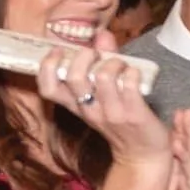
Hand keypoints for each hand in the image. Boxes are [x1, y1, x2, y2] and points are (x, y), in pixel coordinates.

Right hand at [31, 31, 169, 165]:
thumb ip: (103, 62)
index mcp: (77, 106)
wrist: (143, 154)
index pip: (48, 89)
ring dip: (113, 63)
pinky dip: (133, 73)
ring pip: (102, 77)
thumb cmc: (122, 119)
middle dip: (84, 56)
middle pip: (74, 78)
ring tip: (121, 65)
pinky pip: (130, 84)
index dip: (47, 67)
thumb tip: (102, 35)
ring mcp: (111, 113)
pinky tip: (135, 75)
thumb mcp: (105, 94)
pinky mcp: (133, 114)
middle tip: (96, 54)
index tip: (57, 51)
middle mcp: (89, 110)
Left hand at [139, 111, 189, 189]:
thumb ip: (149, 188)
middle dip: (189, 136)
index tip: (178, 114)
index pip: (179, 157)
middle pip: (189, 160)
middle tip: (186, 114)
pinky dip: (189, 182)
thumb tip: (138, 162)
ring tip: (186, 133)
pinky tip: (186, 168)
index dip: (180, 135)